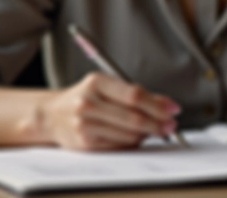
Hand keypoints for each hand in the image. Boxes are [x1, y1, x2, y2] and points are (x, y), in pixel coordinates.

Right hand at [37, 72, 180, 150]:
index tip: (173, 109)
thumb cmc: (86, 98)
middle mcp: (88, 103)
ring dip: (147, 134)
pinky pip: (119, 145)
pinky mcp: (85, 142)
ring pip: (128, 133)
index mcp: (96, 82)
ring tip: (154, 129)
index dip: (157, 104)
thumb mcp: (107, 86)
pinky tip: (136, 136)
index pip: (133, 95)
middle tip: (171, 125)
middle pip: (133, 117)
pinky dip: (133, 142)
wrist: (52, 115)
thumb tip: (167, 104)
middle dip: (158, 123)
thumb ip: (136, 93)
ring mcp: (85, 124)